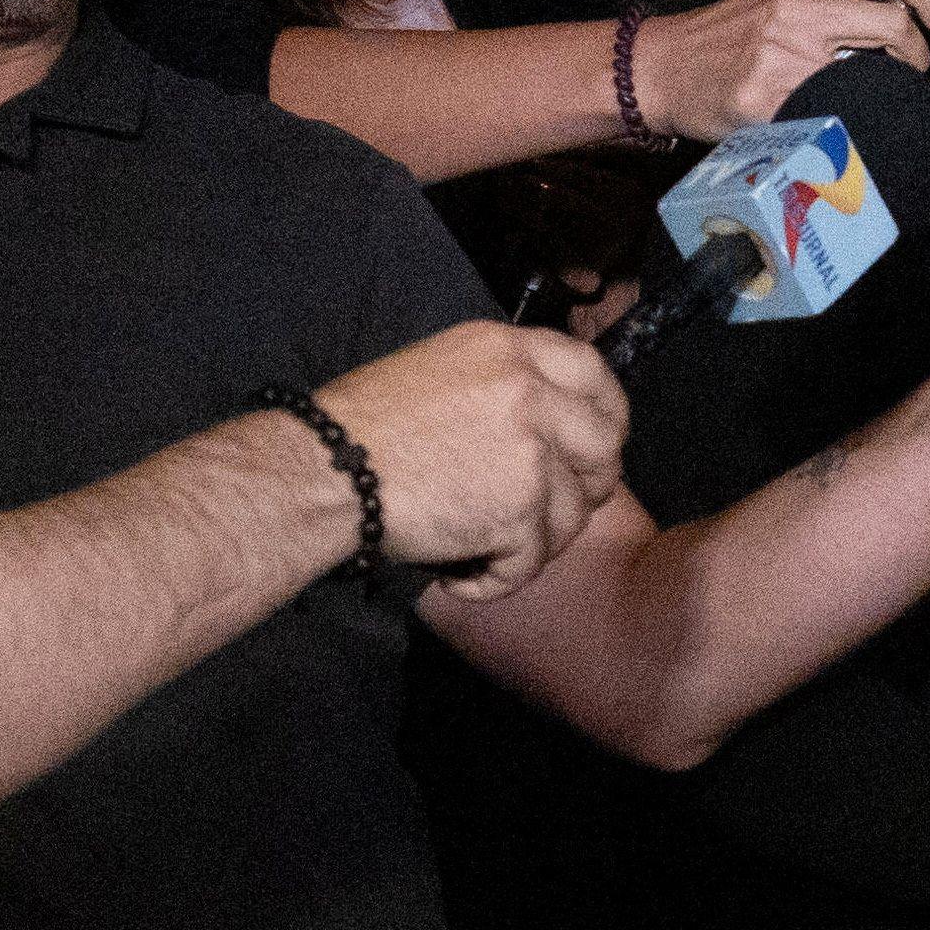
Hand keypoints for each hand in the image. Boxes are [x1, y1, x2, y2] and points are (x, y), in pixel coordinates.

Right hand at [313, 322, 628, 599]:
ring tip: (487, 548)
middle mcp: (530, 392)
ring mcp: (531, 451)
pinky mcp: (519, 509)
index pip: (593, 372)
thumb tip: (551, 420)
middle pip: (604, 445)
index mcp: (509, 350)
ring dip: (536, 541)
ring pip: (574, 512)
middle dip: (588, 484)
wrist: (321, 472)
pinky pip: (533, 561)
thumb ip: (502, 385)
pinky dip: (497, 579)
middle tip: (551, 510)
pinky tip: (460, 576)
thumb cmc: (361, 427)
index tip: (599, 442)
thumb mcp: (440, 371)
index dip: (608, 412)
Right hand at [625, 0, 929, 140]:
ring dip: (884, 88)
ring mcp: (784, 54)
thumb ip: (829, 3)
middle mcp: (798, 8)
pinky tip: (838, 121)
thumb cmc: (720, 39)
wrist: (657, 69)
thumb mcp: (775, 0)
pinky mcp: (769, 98)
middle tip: (916, 71)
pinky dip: (845, 117)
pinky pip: (831, 109)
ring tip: (872, 97)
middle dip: (920, 53)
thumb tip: (895, 20)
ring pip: (870, 69)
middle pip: (893, 20)